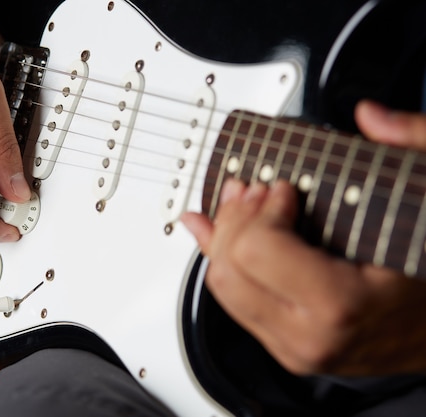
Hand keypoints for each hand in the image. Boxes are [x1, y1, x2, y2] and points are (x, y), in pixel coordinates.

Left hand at [181, 101, 425, 375]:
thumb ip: (412, 148)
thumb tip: (370, 117)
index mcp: (341, 306)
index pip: (256, 250)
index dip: (262, 208)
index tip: (284, 189)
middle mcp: (309, 337)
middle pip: (229, 269)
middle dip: (235, 218)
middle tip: (255, 189)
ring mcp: (294, 349)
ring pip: (222, 287)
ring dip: (224, 237)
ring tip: (241, 204)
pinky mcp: (285, 348)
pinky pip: (234, 303)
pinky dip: (224, 261)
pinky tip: (222, 233)